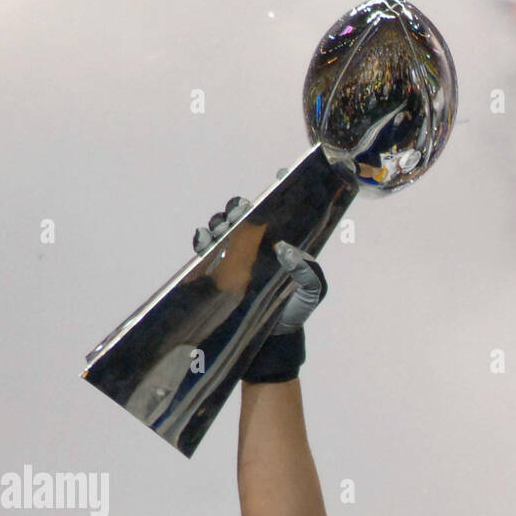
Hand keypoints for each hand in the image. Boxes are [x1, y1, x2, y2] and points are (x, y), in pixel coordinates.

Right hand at [193, 189, 327, 333]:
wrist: (276, 338)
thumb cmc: (297, 309)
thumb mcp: (312, 291)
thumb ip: (307, 272)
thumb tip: (285, 250)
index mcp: (282, 242)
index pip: (278, 210)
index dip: (278, 190)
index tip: (279, 177)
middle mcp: (258, 244)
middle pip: (245, 214)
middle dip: (239, 209)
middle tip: (241, 215)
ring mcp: (239, 255)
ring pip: (224, 227)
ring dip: (221, 223)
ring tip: (222, 231)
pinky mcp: (222, 270)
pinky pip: (207, 249)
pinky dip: (203, 240)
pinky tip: (205, 242)